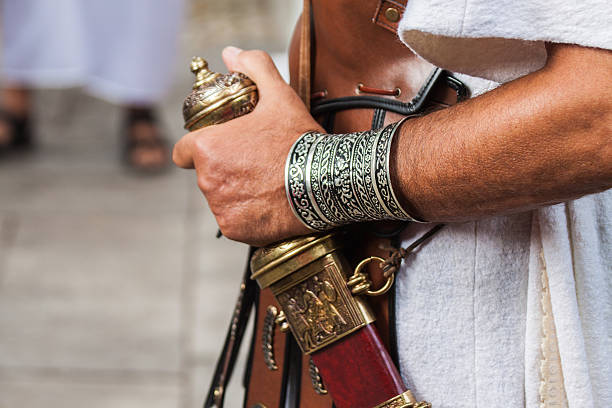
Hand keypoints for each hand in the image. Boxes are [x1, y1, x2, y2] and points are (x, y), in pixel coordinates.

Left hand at [173, 47, 322, 245]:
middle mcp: (207, 181)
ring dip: (234, 193)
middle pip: (205, 175)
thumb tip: (231, 53)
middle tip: (253, 164)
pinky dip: (246, 216)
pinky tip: (267, 204)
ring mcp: (221, 208)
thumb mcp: (279, 96)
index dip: (200, 148)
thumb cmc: (298, 140)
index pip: (184, 152)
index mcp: (207, 149)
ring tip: (264, 184)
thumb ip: (253, 67)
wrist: (325, 181)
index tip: (221, 149)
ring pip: (220, 199)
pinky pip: (234, 221)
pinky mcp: (235, 230)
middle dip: (223, 170)